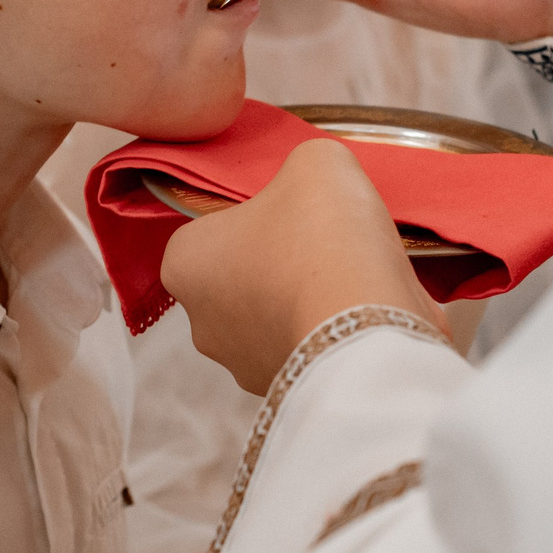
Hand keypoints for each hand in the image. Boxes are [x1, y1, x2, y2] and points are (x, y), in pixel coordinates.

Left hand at [162, 140, 446, 393]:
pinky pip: (312, 349)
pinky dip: (335, 333)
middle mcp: (201, 323)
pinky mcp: (290, 390)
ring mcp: (244, 365)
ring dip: (309, 300)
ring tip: (357, 277)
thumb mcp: (316, 162)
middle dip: (281, 261)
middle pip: (242, 277)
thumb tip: (314, 184)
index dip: (254, 213)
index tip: (292, 210)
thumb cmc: (323, 237)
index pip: (210, 228)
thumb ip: (302, 164)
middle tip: (328, 240)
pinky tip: (369, 313)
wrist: (368, 326)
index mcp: (184, 262)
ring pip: (277, 317)